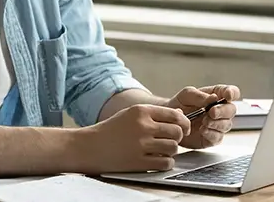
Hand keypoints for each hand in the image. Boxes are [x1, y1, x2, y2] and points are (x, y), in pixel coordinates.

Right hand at [76, 104, 190, 173]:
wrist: (90, 147)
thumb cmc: (111, 131)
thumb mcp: (130, 114)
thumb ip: (153, 114)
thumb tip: (180, 118)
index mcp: (141, 111)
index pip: (175, 115)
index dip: (183, 123)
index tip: (182, 129)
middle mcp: (143, 126)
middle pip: (177, 132)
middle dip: (177, 138)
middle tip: (171, 141)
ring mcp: (141, 144)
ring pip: (173, 148)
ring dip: (171, 151)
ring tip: (161, 151)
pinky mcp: (139, 162)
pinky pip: (165, 163)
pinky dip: (165, 163)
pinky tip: (157, 160)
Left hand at [165, 84, 240, 148]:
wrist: (170, 120)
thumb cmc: (180, 104)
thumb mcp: (186, 95)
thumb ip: (199, 96)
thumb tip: (214, 98)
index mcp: (217, 95)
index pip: (232, 92)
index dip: (232, 93)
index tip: (227, 96)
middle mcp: (220, 110)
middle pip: (231, 110)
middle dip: (223, 111)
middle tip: (212, 112)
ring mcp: (217, 125)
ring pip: (226, 125)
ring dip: (216, 123)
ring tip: (204, 122)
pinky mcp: (212, 138)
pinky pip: (217, 137)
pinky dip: (211, 133)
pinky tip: (203, 130)